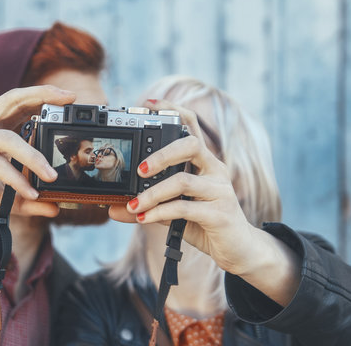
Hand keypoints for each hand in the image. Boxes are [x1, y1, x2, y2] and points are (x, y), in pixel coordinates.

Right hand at [0, 86, 73, 265]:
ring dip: (34, 157)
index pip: (15, 102)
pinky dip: (15, 179)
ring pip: (7, 137)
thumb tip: (53, 206)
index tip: (69, 97)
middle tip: (69, 100)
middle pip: (11, 100)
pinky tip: (29, 193)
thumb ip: (23, 198)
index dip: (40, 95)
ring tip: (52, 177)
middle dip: (42, 97)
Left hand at [110, 100, 299, 305]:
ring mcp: (220, 191)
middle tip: (140, 169)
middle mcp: (216, 170)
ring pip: (183, 180)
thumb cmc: (205, 222)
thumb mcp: (173, 212)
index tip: (148, 102)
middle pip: (192, 144)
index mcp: (205, 162)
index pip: (192, 126)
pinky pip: (184, 208)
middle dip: (162, 153)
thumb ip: (148, 206)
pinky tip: (144, 218)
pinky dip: (160, 212)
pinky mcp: (220, 213)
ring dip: (153, 193)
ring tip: (133, 204)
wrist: (237, 249)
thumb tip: (113, 209)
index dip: (173, 109)